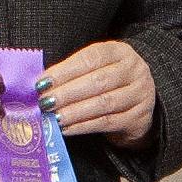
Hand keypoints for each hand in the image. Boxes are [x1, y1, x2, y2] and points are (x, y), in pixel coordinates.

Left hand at [39, 38, 155, 144]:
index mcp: (120, 52)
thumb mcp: (97, 68)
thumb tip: (41, 84)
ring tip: (54, 117)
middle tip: (45, 102)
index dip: (65, 70)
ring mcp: (140, 94)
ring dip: (74, 112)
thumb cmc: (110, 84)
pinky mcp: (139, 117)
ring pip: (104, 103)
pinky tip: (67, 129)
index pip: (91, 58)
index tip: (42, 82)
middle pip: (98, 81)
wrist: (140, 104)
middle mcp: (134, 70)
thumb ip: (73, 73)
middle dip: (67, 92)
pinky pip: (108, 122)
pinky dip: (84, 126)